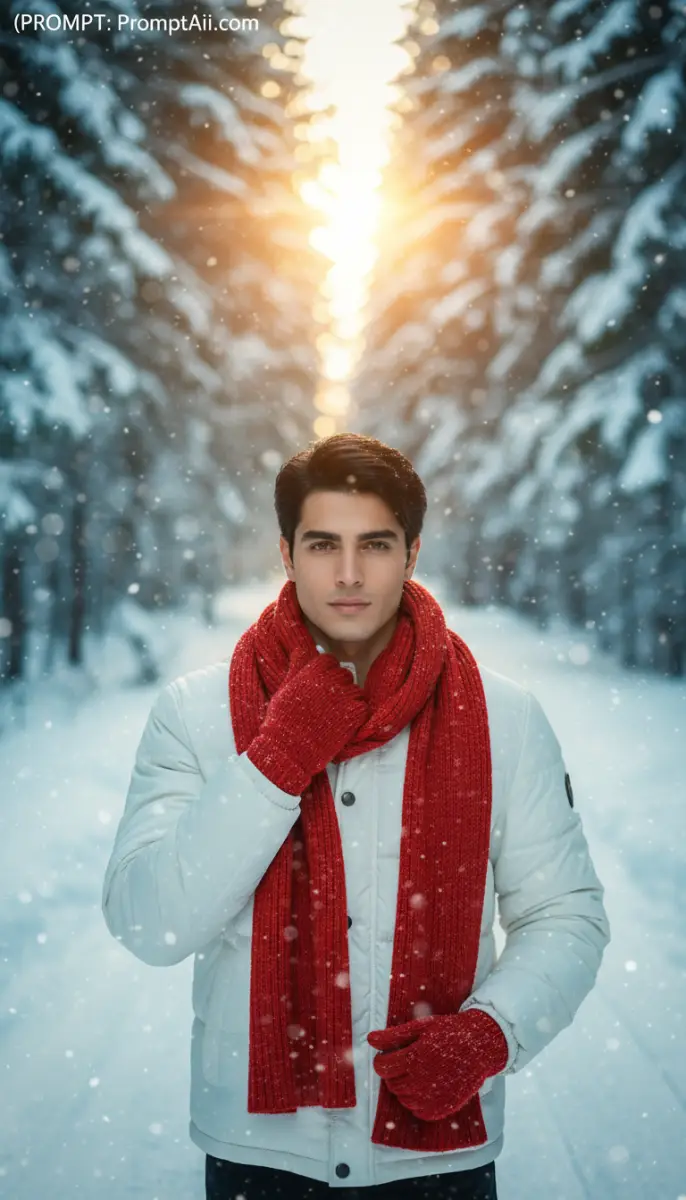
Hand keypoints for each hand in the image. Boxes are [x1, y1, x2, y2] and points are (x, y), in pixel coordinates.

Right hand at [247, 653, 369, 794]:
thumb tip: (301, 649)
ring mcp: (345, 697)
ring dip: (349, 700)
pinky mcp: (354, 714)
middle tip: (328, 702)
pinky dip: (356, 714)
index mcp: (314, 671)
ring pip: (355, 691)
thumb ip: (297, 666)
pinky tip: (343, 723)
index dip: (326, 672)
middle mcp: (331, 680)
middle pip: (344, 674)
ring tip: (336, 714)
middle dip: (339, 685)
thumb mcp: (285, 687)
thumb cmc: (282, 719)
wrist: (288, 748)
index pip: (329, 660)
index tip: (321, 683)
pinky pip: (363, 707)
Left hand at [367, 1008, 508, 1122]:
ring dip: (405, 1088)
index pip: (383, 1068)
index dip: (381, 1061)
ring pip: (404, 1099)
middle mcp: (422, 1081)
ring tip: (417, 1073)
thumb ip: (393, 1035)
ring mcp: (433, 1097)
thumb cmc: (448, 1031)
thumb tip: (369, 1039)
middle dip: (394, 1074)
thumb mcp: (420, 1027)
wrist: (479, 1045)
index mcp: (414, 1058)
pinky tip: (425, 1086)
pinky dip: (417, 1102)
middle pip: (392, 1085)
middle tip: (406, 1062)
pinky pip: (419, 1112)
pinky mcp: (443, 1108)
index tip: (388, 1056)